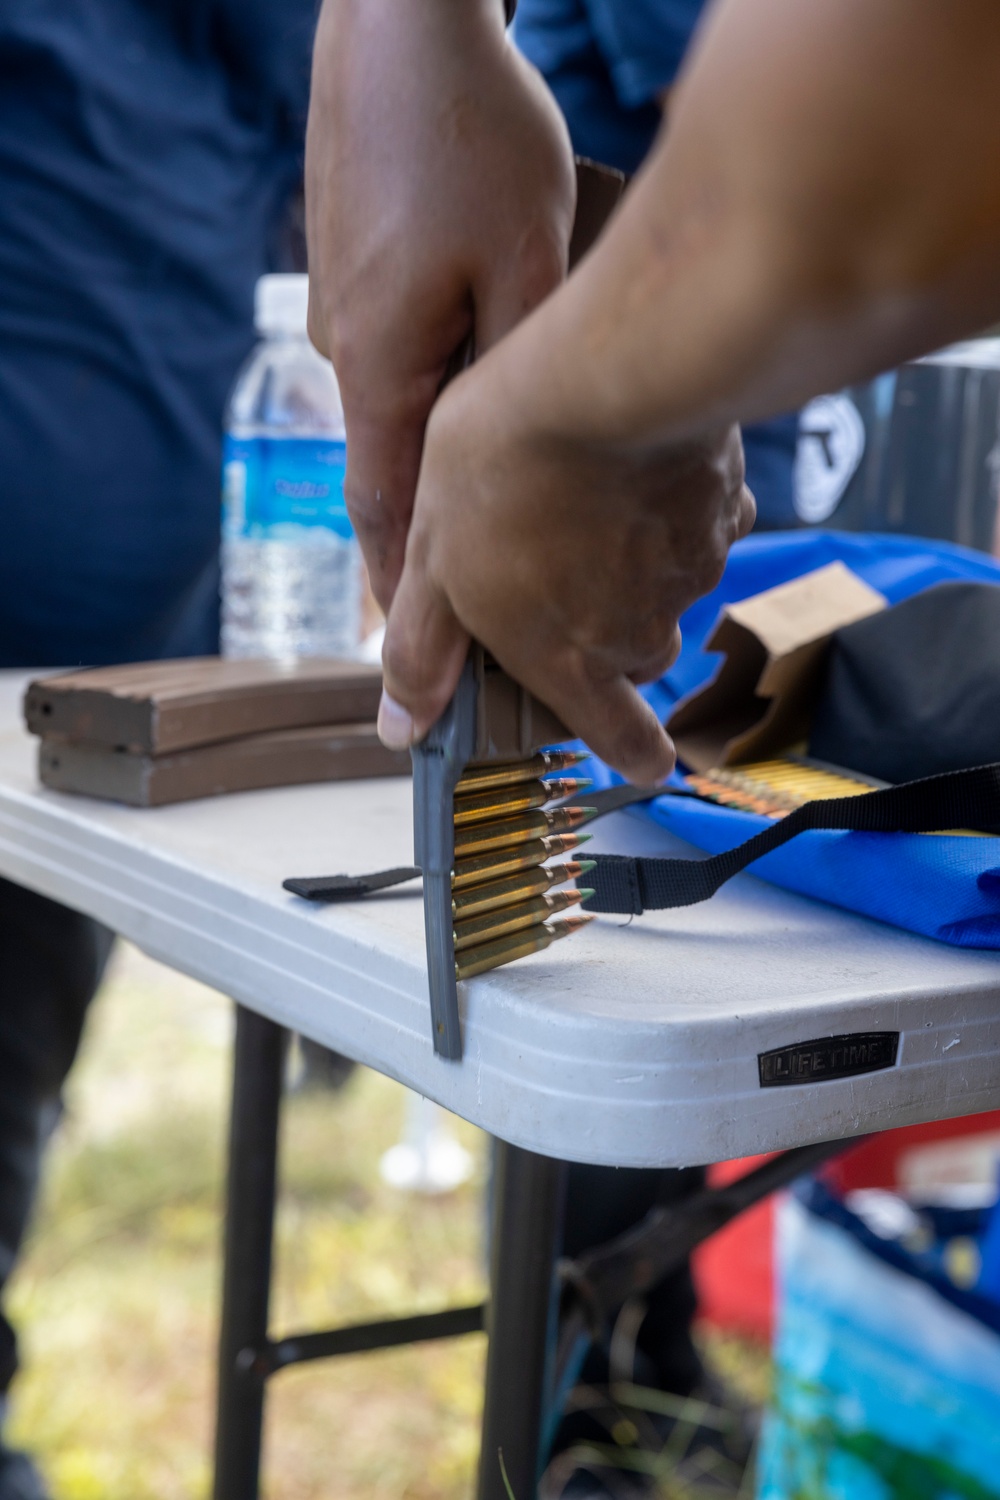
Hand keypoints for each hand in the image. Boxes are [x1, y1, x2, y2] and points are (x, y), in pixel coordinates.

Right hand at [305, 0, 575, 609]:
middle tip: (452, 627)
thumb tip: (540, 457)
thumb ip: (530, 370)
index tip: (413, 665)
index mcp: (381, 366)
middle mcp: (348, 351)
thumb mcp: (530, 259)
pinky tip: (471, 407)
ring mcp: (347, 312)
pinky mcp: (363, 277)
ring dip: (435, 478)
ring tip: (483, 530)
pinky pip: (397, 365)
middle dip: (420, 559)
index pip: (389, 516)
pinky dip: (432, 406)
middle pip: (388, 479)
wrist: (398, 25)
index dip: (405, 600)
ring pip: (399, 420)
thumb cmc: (468, 132)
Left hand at [377, 358, 754, 784]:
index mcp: (571, 658)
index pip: (620, 736)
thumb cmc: (503, 469)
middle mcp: (640, 628)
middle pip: (640, 659)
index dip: (632, 753)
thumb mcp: (433, 564)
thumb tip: (402, 730)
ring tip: (587, 507)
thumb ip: (424, 653)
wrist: (602, 377)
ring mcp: (689, 570)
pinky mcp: (722, 509)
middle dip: (612, 643)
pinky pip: (701, 525)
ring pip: (669, 587)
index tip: (644, 762)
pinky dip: (673, 511)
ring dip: (637, 567)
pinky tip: (637, 468)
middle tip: (568, 589)